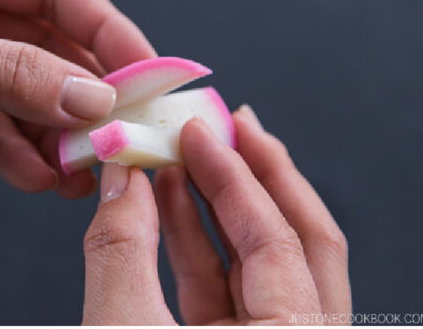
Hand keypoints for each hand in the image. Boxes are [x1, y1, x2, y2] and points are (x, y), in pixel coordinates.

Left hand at [0, 0, 154, 197]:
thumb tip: (97, 99)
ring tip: (83, 170)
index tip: (149, 75)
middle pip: (51, 48)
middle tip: (122, 134)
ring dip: (58, 135)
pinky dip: (20, 156)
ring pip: (29, 96)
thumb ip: (17, 75)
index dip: (109, 32)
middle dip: (85, 96)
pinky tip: (40, 178)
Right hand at [81, 106, 350, 324]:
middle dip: (258, 178)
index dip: (234, 177)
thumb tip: (122, 180)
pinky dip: (201, 249)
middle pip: (300, 242)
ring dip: (221, 209)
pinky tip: (170, 205)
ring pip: (266, 267)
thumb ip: (122, 252)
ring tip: (184, 160)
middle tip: (229, 128)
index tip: (200, 130)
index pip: (277, 239)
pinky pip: (234, 293)